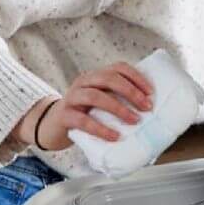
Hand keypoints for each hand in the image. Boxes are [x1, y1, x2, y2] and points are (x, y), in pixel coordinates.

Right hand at [35, 61, 154, 150]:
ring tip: (134, 121)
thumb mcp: (101, 102)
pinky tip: (114, 136)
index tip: (151, 92)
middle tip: (146, 107)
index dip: (137, 77)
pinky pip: (82, 120)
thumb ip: (118, 100)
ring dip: (118, 108)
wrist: (52, 126)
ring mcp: (72, 97)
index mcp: (96, 76)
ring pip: (95, 96)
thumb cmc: (84, 114)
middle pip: (108, 78)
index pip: (118, 68)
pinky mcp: (64, 115)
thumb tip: (149, 109)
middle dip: (131, 92)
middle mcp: (83, 82)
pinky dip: (100, 128)